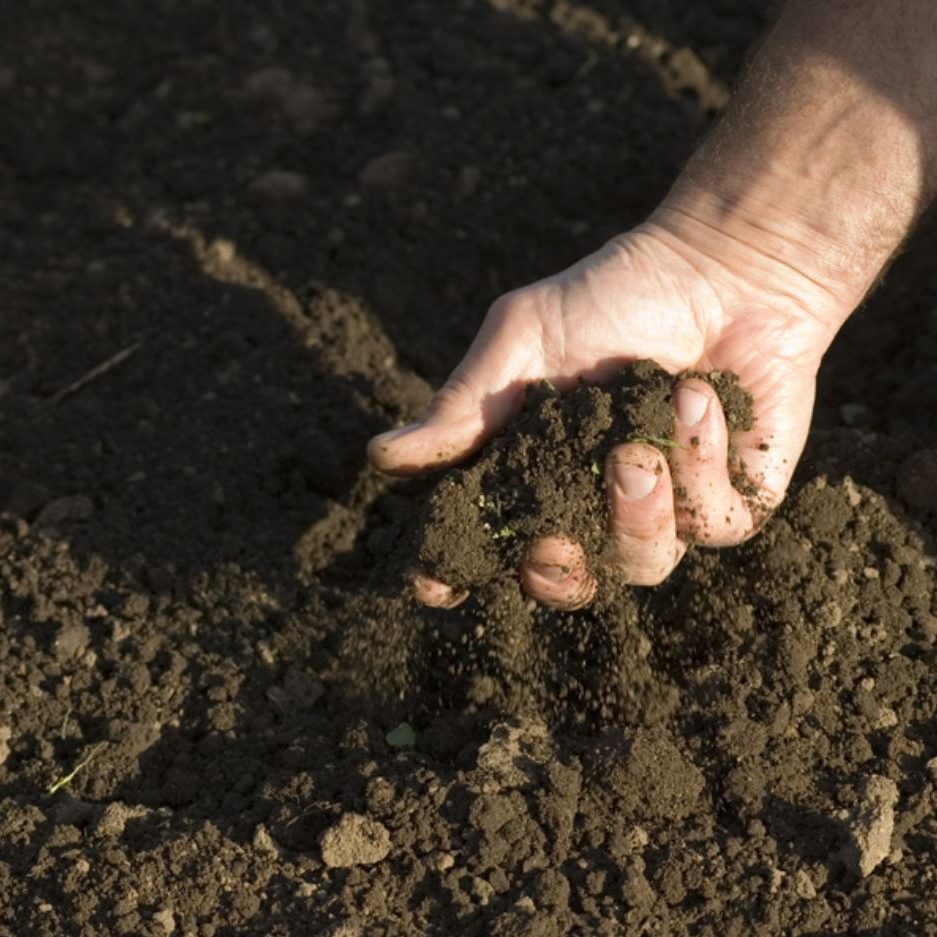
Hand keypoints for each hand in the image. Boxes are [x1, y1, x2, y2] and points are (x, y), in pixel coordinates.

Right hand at [368, 210, 847, 609]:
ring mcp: (666, 509)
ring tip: (638, 445)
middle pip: (562, 581)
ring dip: (637, 509)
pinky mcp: (731, 503)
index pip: (489, 544)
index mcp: (536, 471)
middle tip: (558, 527)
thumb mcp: (525, 339)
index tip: (438, 579)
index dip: (458, 571)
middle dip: (558, 562)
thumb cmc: (614, 295)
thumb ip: (466, 403)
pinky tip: (698, 400)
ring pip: (641, 565)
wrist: (722, 267)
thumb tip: (382, 457)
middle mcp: (595, 503)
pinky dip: (702, 463)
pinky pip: (714, 525)